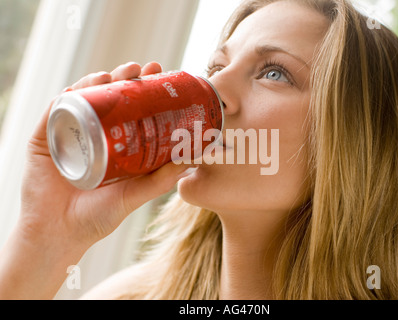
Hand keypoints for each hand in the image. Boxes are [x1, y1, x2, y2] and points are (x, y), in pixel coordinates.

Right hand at [20, 61, 195, 248]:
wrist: (60, 235)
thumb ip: (161, 179)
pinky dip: (68, 96)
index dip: (144, 91)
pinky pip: (54, 111)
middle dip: (124, 80)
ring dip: (98, 82)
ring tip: (116, 75)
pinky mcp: (43, 139)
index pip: (129, 110)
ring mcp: (66, 134)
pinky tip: (82, 87)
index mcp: (112, 145)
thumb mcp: (135, 195)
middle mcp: (91, 135)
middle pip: (107, 99)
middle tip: (141, 69)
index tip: (160, 75)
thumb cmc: (98, 218)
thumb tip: (191, 158)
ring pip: (82, 99)